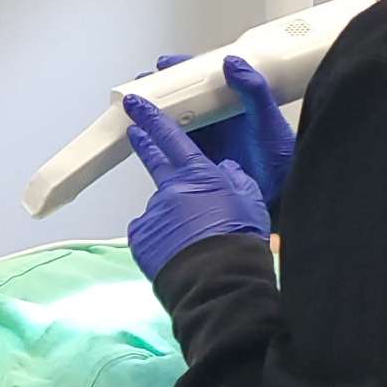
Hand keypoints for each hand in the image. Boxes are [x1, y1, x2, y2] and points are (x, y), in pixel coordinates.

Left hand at [124, 93, 269, 281]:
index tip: (137, 107)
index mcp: (198, 176)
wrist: (217, 279)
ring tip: (190, 240)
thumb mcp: (250, 202)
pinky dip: (158, 238)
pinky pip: (148, 232)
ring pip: (159, 208)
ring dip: (170, 216)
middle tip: (135, 135)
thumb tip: (228, 169)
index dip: (153, 120)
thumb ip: (237, 180)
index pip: (170, 139)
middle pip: (154, 161)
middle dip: (144, 145)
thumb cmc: (238, 241)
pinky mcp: (140, 237)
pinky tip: (174, 251)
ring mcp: (152, 214)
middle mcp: (170, 190)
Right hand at [153, 52, 296, 209]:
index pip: (206, 79)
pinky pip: (175, 145)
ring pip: (177, 121)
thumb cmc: (281, 159)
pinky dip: (159, 140)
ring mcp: (210, 139)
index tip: (165, 65)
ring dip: (157, 114)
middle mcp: (220, 119)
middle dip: (162, 90)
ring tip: (137, 108)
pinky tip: (145, 138)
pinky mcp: (201, 160)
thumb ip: (254, 91)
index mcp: (236, 103)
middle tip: (142, 86)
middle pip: (186, 98)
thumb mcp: (267, 120)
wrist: (280, 194)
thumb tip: (233, 64)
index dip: (184, 69)